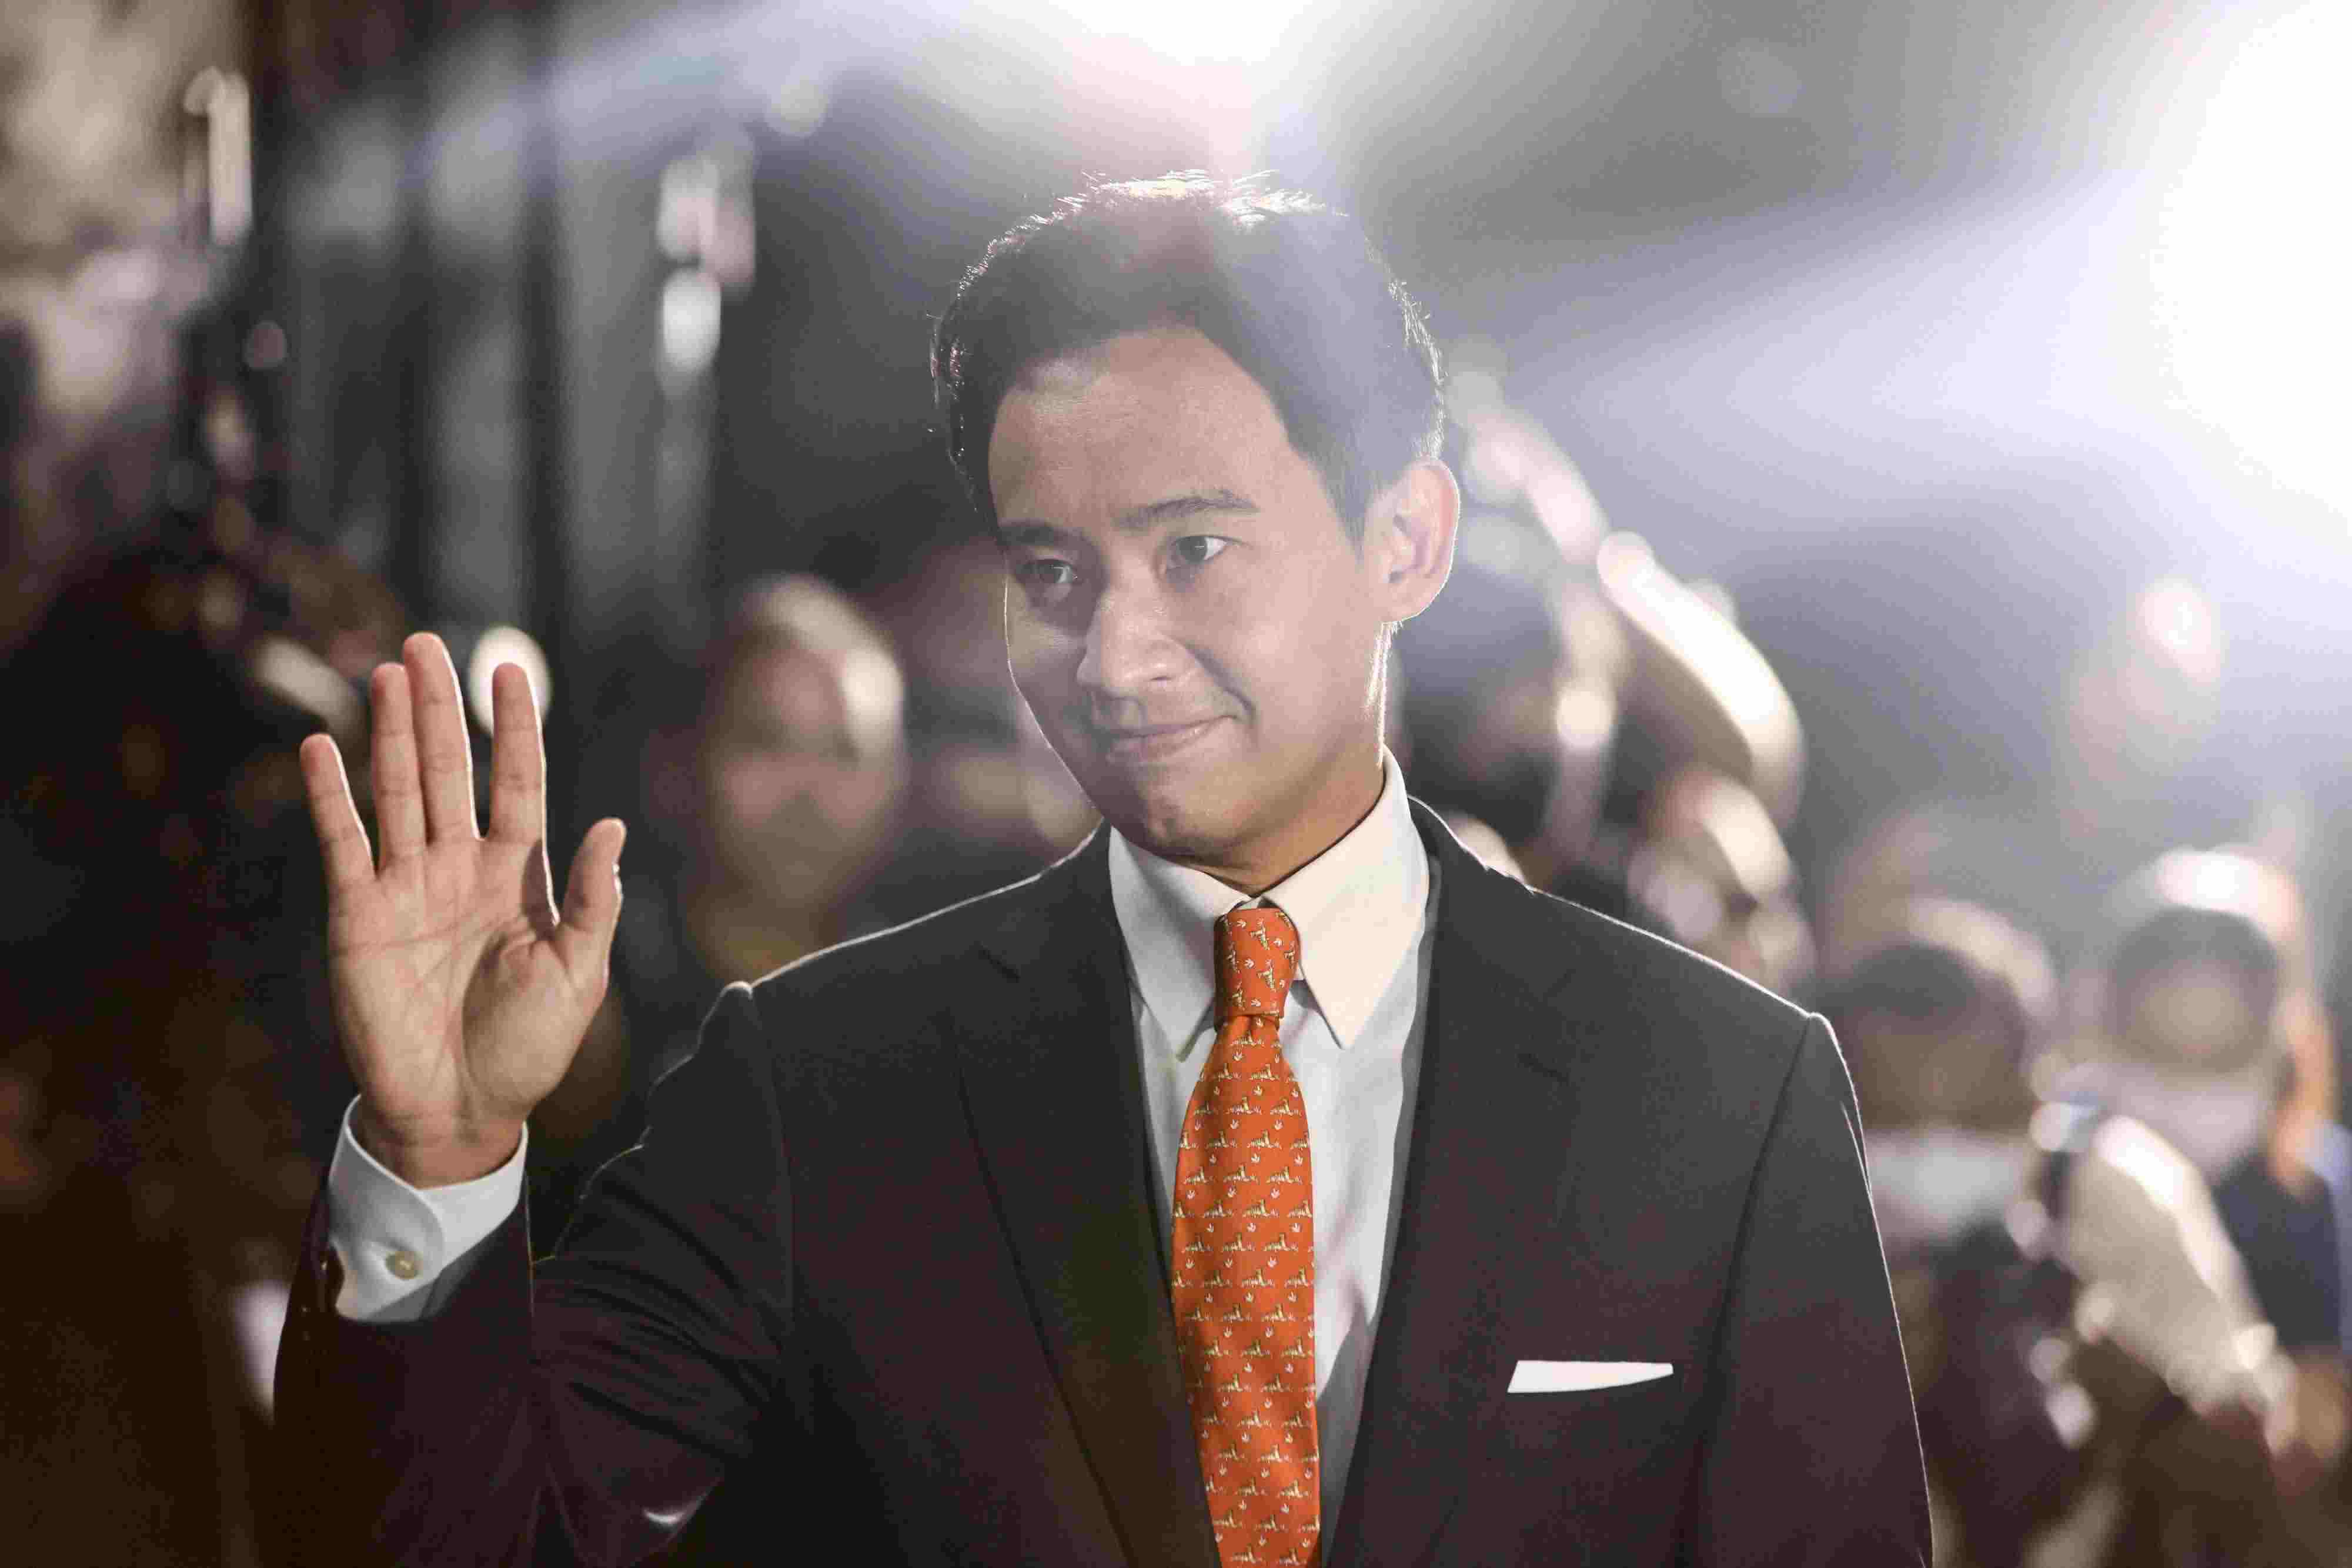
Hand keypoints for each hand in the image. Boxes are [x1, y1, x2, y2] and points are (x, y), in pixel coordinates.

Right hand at [300, 633, 623, 1186]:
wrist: (460, 1108)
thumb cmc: (528, 1047)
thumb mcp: (578, 974)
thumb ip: (591, 900)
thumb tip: (611, 826)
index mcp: (519, 875)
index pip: (517, 781)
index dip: (514, 726)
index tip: (510, 669)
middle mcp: (460, 866)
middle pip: (450, 770)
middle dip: (440, 708)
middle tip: (426, 644)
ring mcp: (407, 885)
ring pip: (399, 790)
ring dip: (392, 732)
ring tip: (387, 672)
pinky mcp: (359, 913)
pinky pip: (343, 841)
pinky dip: (331, 794)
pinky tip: (322, 745)